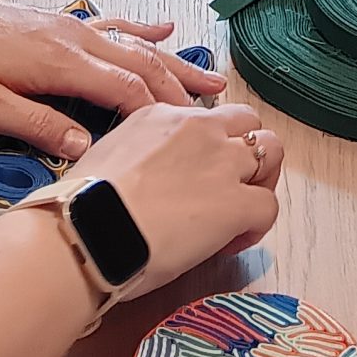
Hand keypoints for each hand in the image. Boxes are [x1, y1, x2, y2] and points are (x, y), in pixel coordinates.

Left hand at [0, 0, 227, 163]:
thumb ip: (37, 125)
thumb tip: (85, 150)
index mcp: (62, 64)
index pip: (126, 90)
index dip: (159, 114)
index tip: (191, 138)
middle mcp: (77, 40)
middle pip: (142, 65)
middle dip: (181, 89)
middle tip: (217, 115)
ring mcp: (72, 27)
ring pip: (135, 45)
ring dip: (174, 62)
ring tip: (211, 76)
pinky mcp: (60, 23)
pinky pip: (113, 25)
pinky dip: (142, 29)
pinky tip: (163, 29)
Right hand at [72, 101, 282, 293]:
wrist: (87, 230)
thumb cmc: (84, 204)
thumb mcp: (108, 154)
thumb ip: (138, 154)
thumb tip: (144, 178)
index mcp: (164, 115)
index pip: (208, 118)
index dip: (210, 147)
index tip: (196, 176)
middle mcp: (199, 128)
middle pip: (250, 123)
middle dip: (248, 151)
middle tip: (232, 186)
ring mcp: (221, 163)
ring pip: (272, 151)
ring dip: (263, 178)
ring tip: (243, 209)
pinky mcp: (235, 203)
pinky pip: (269, 205)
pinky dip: (258, 225)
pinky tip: (233, 241)